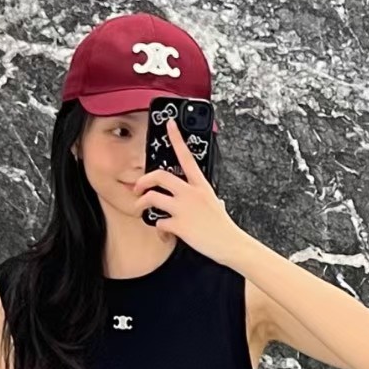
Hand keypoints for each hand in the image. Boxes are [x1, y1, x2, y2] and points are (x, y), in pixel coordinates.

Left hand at [132, 117, 242, 265]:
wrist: (230, 244)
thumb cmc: (224, 227)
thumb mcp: (216, 204)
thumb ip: (205, 197)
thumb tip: (208, 200)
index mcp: (200, 185)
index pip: (187, 155)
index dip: (177, 137)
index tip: (170, 124)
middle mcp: (190, 193)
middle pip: (160, 176)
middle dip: (144, 180)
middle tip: (138, 187)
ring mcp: (184, 208)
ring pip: (152, 198)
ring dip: (142, 203)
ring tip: (140, 209)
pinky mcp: (179, 225)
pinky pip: (159, 223)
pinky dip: (159, 230)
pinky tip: (165, 234)